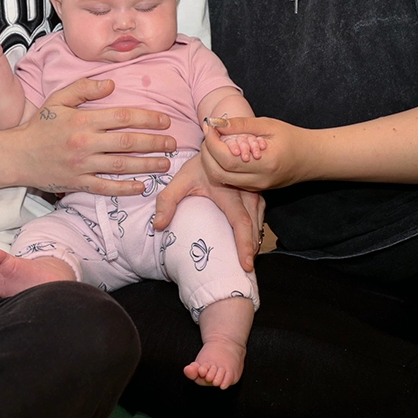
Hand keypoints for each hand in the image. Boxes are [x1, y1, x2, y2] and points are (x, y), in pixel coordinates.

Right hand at [10, 77, 176, 196]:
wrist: (17, 155)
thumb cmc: (40, 125)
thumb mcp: (58, 99)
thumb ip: (84, 88)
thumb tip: (112, 84)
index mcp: (83, 120)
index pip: (122, 117)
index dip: (147, 118)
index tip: (164, 120)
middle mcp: (85, 143)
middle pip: (128, 142)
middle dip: (154, 142)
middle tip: (173, 143)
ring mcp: (82, 165)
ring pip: (121, 165)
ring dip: (147, 165)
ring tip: (166, 163)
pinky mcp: (78, 183)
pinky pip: (105, 188)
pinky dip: (125, 188)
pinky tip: (142, 187)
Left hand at [153, 153, 265, 271]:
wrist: (217, 147)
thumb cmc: (198, 166)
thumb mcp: (180, 179)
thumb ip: (167, 201)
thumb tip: (158, 225)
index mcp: (229, 192)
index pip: (241, 222)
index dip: (245, 244)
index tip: (246, 264)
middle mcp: (247, 193)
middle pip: (254, 227)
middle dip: (251, 249)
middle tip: (246, 270)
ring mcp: (255, 194)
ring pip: (259, 222)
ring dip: (254, 242)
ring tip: (247, 260)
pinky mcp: (258, 195)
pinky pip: (260, 217)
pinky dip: (255, 232)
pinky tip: (249, 243)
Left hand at [197, 116, 319, 191]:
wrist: (311, 158)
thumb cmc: (292, 138)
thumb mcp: (267, 125)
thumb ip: (241, 124)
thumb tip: (216, 123)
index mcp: (265, 163)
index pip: (227, 159)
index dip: (212, 144)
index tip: (209, 128)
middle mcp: (260, 179)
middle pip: (219, 173)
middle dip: (207, 154)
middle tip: (208, 135)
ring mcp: (257, 187)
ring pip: (222, 179)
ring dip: (212, 161)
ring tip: (215, 141)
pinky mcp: (256, 189)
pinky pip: (231, 180)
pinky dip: (222, 167)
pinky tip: (224, 151)